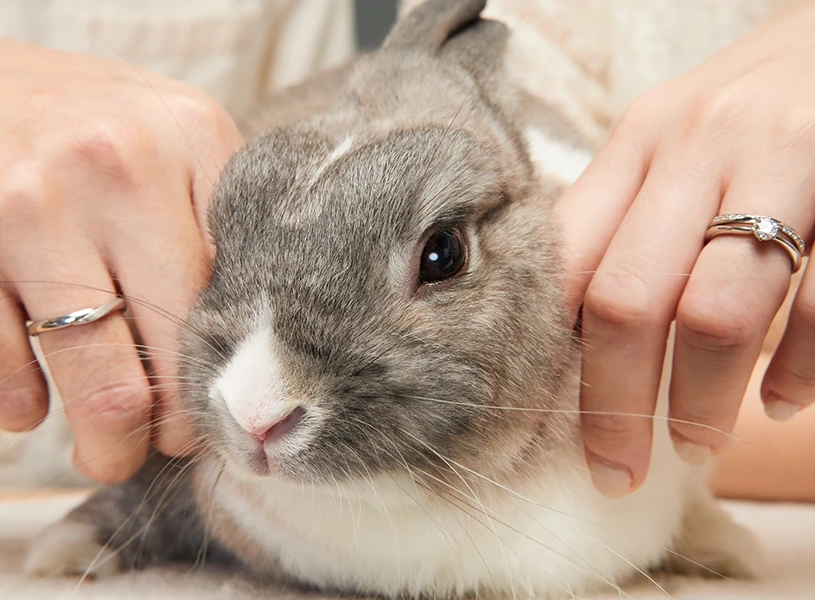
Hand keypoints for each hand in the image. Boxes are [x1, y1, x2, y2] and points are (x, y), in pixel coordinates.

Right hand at [0, 40, 241, 481]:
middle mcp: (119, 167)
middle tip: (164, 445)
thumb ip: (214, 221)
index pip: (236, 290)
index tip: (221, 409)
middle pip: (174, 346)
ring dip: (106, 440)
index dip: (228, 372)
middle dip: (173, 428)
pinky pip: (3, 371)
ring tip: (110, 448)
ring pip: (94, 379)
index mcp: (193, 138)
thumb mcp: (172, 141)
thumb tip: (239, 351)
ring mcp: (32, 205)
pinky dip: (21, 405)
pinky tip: (35, 400)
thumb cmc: (93, 127)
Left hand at [556, 2, 814, 496]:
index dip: (552, 354)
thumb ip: (625, 217)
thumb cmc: (747, 108)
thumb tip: (578, 330)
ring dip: (700, 400)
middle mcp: (697, 146)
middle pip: (625, 300)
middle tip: (614, 470)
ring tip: (694, 446)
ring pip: (714, 313)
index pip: (569, 261)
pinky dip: (800, 370)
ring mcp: (781, 162)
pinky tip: (782, 402)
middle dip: (614, 403)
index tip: (551, 421)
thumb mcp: (671, 142)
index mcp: (638, 140)